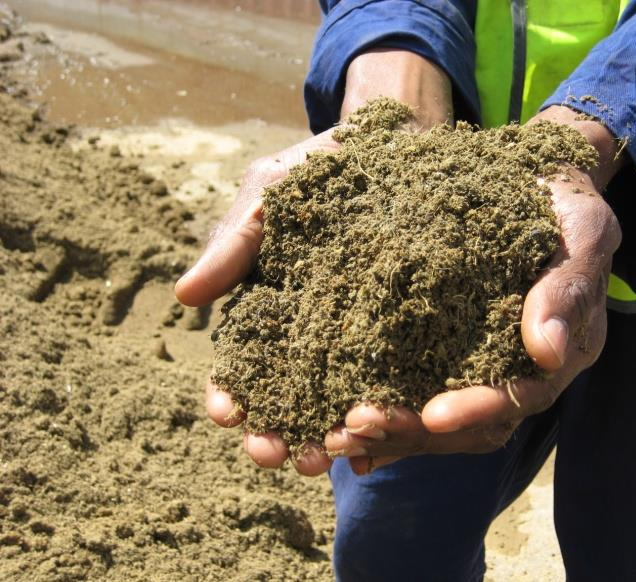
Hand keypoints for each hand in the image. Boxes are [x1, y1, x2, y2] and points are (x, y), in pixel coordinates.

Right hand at [176, 49, 454, 475]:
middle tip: (275, 456)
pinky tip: (383, 442)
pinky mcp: (415, 334)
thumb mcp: (271, 195)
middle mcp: (316, 336)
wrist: (396, 142)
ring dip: (329, 436)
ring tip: (329, 455)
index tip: (226, 413)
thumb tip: (186, 298)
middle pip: (290, 399)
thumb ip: (233, 243)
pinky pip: (399, 383)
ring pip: (342, 402)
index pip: (243, 364)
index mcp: (273, 311)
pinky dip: (386, 415)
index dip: (230, 392)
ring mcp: (366, 339)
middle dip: (277, 433)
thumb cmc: (321, 169)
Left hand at [324, 165, 621, 474]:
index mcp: (564, 351)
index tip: (433, 414)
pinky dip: (384, 422)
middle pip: (474, 425)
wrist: (535, 184)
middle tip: (360, 426)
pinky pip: (417, 398)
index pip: (523, 395)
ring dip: (392, 433)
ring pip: (443, 423)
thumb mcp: (581, 229)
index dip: (480, 408)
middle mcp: (523, 371)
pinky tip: (339, 434)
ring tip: (339, 434)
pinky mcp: (449, 354)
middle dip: (418, 431)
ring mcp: (484, 367)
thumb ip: (570, 286)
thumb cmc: (563, 203)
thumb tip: (548, 353)